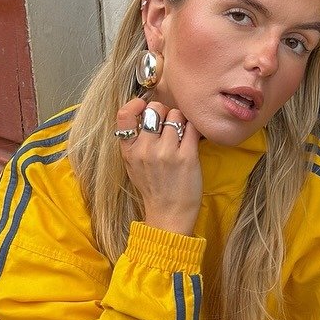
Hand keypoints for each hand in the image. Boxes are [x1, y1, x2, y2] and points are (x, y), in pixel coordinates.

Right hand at [116, 92, 202, 235]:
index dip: (136, 105)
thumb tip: (143, 112)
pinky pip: (192, 127)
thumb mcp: (132, 165)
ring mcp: (166, 152)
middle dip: (165, 112)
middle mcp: (145, 149)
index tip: (144, 107)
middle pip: (155, 109)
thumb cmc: (153, 188)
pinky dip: (194, 129)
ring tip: (181, 136)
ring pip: (176, 114)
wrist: (168, 215)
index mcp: (129, 150)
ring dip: (181, 121)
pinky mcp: (187, 156)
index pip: (124, 114)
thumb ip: (134, 141)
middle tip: (169, 125)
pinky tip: (192, 139)